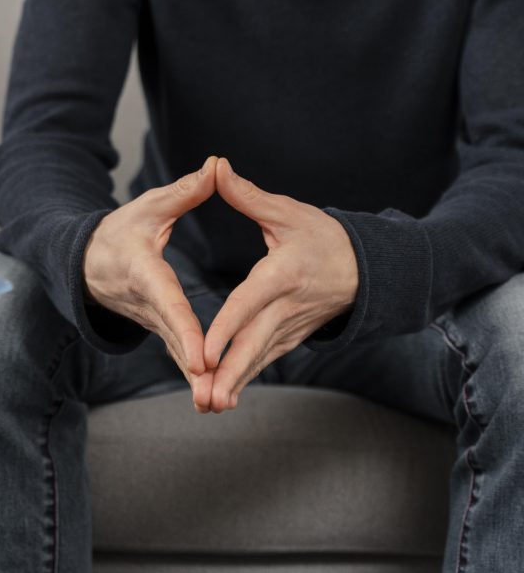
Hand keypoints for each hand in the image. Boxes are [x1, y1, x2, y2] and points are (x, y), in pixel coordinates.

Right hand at [83, 156, 217, 405]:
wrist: (87, 262)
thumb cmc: (120, 230)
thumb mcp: (149, 206)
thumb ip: (185, 192)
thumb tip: (218, 167)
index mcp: (145, 272)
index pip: (168, 302)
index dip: (185, 328)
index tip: (202, 355)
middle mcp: (146, 303)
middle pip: (173, 338)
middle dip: (192, 366)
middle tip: (212, 392)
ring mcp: (151, 320)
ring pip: (175, 351)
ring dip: (195, 379)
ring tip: (217, 403)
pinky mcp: (159, 328)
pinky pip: (177, 352)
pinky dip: (193, 375)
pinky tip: (213, 396)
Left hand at [200, 158, 357, 412]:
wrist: (368, 268)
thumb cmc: (325, 236)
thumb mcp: (288, 212)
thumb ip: (248, 195)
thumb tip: (216, 167)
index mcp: (283, 274)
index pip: (249, 303)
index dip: (227, 327)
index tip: (206, 351)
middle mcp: (287, 306)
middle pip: (254, 343)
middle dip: (228, 371)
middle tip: (205, 396)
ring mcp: (291, 326)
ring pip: (259, 358)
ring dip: (235, 382)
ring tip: (209, 405)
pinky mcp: (291, 337)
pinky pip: (265, 360)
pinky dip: (245, 379)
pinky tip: (223, 397)